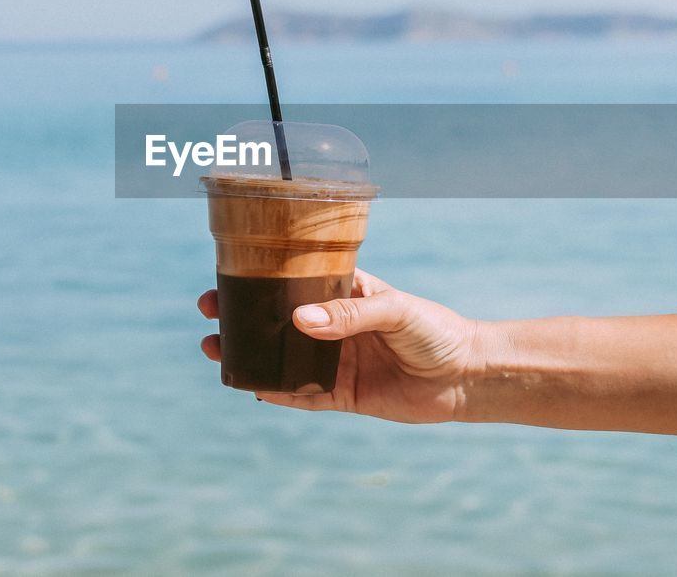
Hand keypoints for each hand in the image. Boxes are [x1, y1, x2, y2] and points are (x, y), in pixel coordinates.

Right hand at [198, 269, 482, 422]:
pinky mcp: (343, 396)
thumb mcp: (395, 311)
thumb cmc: (436, 330)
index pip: (292, 284)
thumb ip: (350, 315)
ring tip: (216, 352)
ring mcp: (335, 362)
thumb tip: (300, 322)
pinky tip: (252, 388)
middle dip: (240, 319)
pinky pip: (302, 395)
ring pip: (281, 358)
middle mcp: (334, 327)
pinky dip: (277, 392)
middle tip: (210, 318)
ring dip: (250, 355)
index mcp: (344, 294)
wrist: (467, 376)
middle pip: (276, 322)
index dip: (258, 282)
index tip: (225, 281)